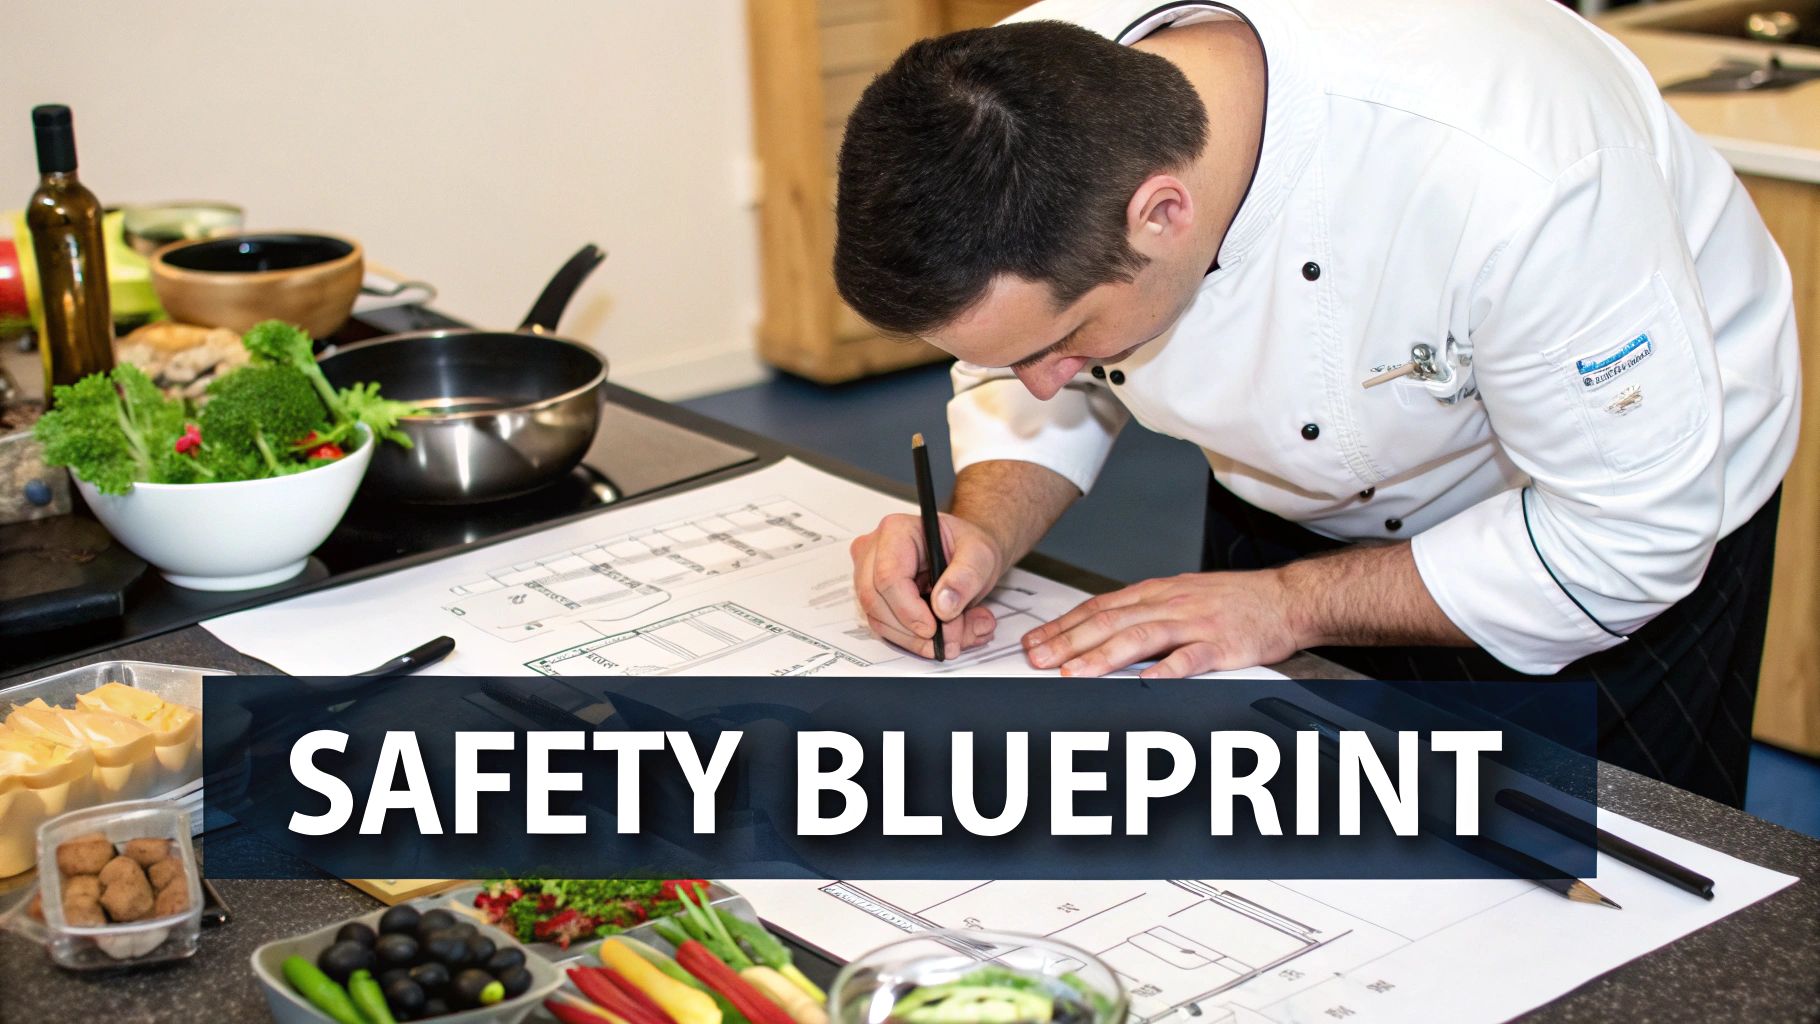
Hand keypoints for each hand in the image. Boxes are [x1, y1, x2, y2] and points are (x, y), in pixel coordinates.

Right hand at [850, 512, 1004, 658]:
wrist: (966, 553)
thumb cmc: (967, 546)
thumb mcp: (980, 556)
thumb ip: (966, 578)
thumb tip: (944, 607)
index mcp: (896, 531)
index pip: (888, 576)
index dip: (909, 610)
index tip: (934, 629)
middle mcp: (874, 551)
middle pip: (877, 601)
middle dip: (915, 631)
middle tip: (953, 639)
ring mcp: (869, 576)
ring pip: (880, 621)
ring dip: (918, 639)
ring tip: (958, 635)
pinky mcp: (875, 598)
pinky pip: (886, 628)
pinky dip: (916, 640)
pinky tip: (945, 635)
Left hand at [1021, 570, 1302, 677]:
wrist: (1285, 598)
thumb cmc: (1233, 602)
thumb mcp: (1180, 596)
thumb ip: (1142, 612)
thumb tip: (1100, 629)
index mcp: (1156, 594)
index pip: (1098, 608)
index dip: (1063, 626)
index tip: (1035, 642)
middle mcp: (1169, 604)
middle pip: (1110, 622)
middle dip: (1069, 642)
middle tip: (1039, 659)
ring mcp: (1195, 624)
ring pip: (1141, 637)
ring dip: (1104, 656)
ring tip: (1075, 672)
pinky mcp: (1222, 645)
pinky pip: (1192, 657)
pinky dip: (1169, 669)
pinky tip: (1148, 680)